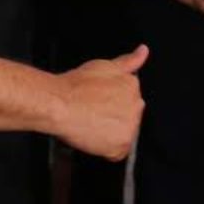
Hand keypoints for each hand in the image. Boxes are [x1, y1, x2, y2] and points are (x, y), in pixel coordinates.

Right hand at [53, 46, 147, 160]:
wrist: (59, 104)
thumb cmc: (76, 85)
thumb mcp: (105, 66)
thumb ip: (128, 61)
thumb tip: (143, 51)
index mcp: (133, 86)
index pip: (129, 98)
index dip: (112, 102)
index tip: (99, 103)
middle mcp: (136, 107)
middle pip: (129, 116)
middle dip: (115, 116)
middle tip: (93, 114)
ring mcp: (130, 127)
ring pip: (125, 134)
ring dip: (111, 133)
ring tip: (91, 125)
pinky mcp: (121, 146)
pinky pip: (118, 152)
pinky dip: (107, 149)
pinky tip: (94, 138)